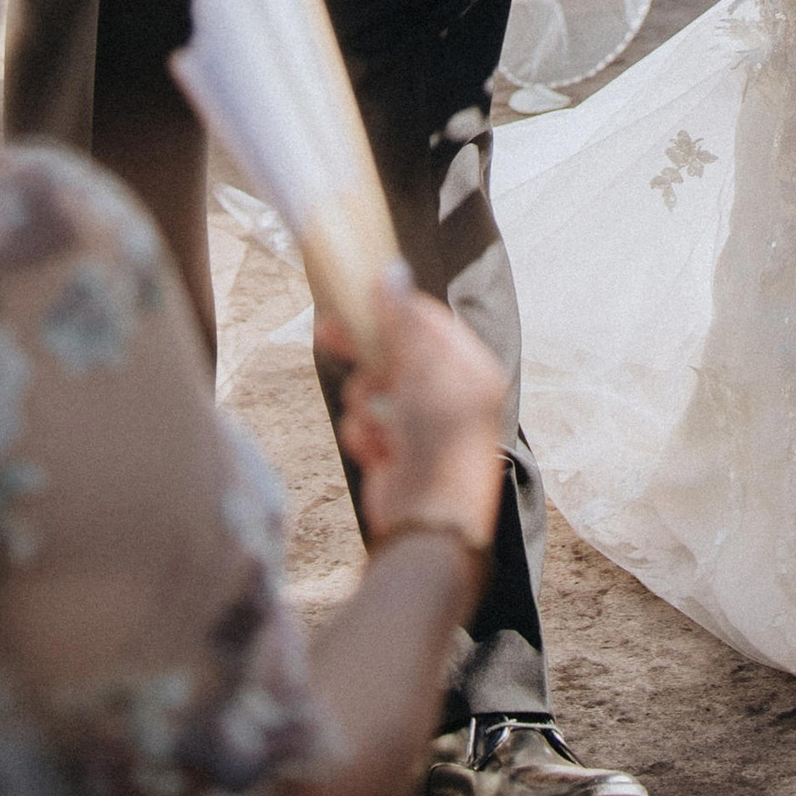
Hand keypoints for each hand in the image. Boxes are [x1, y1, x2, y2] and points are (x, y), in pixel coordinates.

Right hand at [324, 284, 508, 552]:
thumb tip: (390, 273)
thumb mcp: (421, 370)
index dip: (389, 308)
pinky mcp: (395, 451)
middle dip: (364, 353)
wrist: (430, 522)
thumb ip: (402, 322)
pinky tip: (378, 453)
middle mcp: (448, 393)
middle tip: (327, 332)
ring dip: (366, 405)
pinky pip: (364, 424)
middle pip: (393, 352)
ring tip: (379, 426)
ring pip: (372, 389)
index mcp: (468, 369)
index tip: (356, 296)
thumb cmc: (437, 441)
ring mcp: (420, 424)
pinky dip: (365, 436)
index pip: (425, 322)